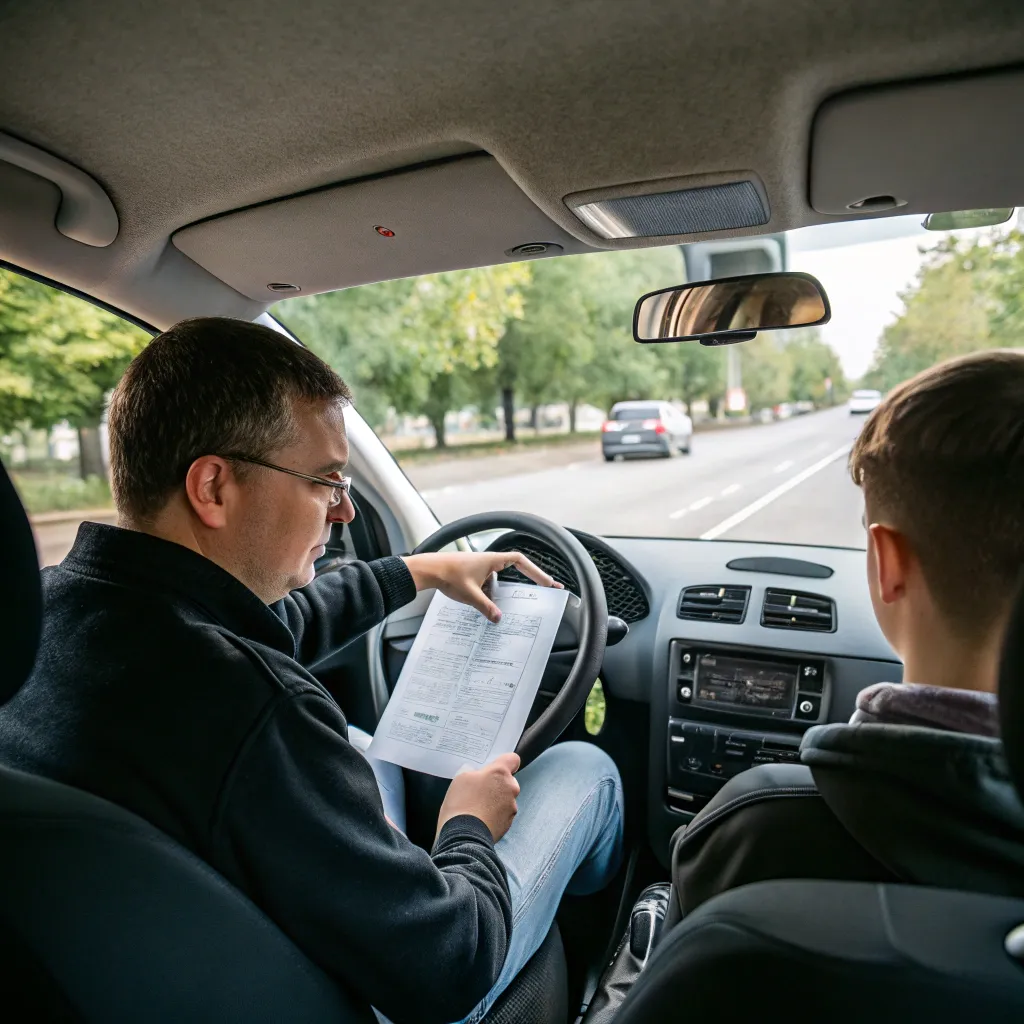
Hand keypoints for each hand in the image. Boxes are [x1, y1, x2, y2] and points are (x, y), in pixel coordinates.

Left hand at [401, 551, 562, 622]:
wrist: (428, 570)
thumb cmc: (448, 574)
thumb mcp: (470, 594)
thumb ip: (486, 607)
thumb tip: (498, 618)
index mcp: (492, 559)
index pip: (520, 561)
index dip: (535, 570)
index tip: (546, 581)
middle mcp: (488, 561)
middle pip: (515, 569)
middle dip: (529, 580)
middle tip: (545, 589)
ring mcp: (480, 568)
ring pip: (499, 580)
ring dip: (502, 592)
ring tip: (503, 604)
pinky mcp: (473, 575)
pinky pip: (489, 585)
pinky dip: (491, 594)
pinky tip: (487, 606)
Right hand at [436, 753, 520, 842]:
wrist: (464, 836)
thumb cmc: (462, 804)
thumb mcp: (461, 778)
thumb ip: (474, 772)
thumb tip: (476, 775)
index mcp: (500, 773)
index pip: (512, 759)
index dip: (504, 761)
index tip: (495, 766)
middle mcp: (510, 788)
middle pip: (508, 781)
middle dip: (496, 784)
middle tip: (479, 790)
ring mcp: (511, 807)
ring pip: (505, 798)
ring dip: (496, 800)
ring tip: (477, 807)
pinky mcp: (508, 823)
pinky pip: (503, 814)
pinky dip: (495, 815)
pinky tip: (480, 818)